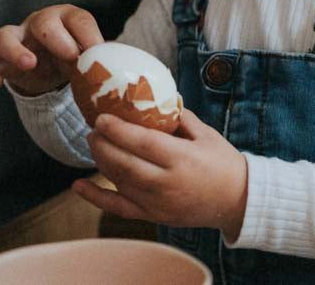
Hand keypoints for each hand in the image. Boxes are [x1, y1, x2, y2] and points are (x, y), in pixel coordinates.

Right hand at [0, 4, 103, 95]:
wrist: (54, 72)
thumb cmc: (76, 58)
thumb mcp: (92, 59)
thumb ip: (103, 61)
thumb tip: (119, 70)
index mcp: (69, 20)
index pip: (79, 19)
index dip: (87, 34)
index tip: (94, 51)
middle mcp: (40, 24)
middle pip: (43, 21)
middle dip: (56, 37)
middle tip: (70, 56)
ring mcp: (16, 40)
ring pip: (4, 34)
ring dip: (14, 49)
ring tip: (28, 64)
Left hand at [72, 109, 248, 241]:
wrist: (237, 200)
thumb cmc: (223, 163)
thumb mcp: (206, 135)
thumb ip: (181, 118)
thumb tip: (158, 99)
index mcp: (182, 158)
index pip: (142, 142)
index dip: (118, 130)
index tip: (101, 117)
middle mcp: (166, 182)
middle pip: (124, 162)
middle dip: (103, 144)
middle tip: (93, 129)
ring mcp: (157, 202)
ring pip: (119, 181)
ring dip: (101, 161)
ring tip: (93, 143)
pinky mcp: (153, 215)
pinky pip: (118, 207)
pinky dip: (95, 197)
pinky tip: (78, 185)